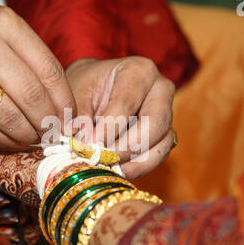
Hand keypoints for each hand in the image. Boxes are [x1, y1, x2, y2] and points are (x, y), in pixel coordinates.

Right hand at [0, 2, 75, 145]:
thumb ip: (22, 57)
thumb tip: (56, 98)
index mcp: (3, 23)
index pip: (49, 69)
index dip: (65, 100)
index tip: (70, 118)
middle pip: (32, 95)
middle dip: (49, 122)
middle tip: (54, 135)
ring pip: (8, 114)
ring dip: (26, 134)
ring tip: (33, 140)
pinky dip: (1, 136)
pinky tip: (9, 138)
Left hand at [66, 57, 175, 179]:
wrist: (97, 87)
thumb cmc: (87, 85)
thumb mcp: (77, 91)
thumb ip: (79, 114)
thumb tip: (85, 141)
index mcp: (139, 71)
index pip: (126, 103)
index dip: (108, 128)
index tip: (89, 146)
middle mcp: (160, 90)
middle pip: (155, 123)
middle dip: (128, 147)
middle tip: (104, 160)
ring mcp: (166, 114)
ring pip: (162, 143)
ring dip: (138, 162)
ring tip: (113, 172)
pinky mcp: (163, 135)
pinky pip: (158, 155)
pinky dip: (140, 167)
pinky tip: (120, 173)